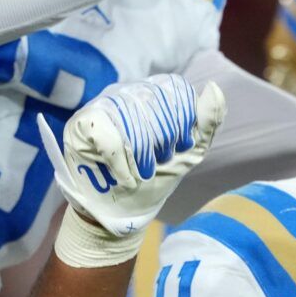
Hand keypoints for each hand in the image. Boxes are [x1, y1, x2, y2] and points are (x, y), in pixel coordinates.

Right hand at [37, 75, 226, 264]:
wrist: (124, 209)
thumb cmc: (156, 176)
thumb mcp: (190, 151)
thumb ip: (208, 121)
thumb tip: (214, 87)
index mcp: (155, 91)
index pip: (176, 91)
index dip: (181, 125)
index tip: (176, 150)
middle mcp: (128, 90)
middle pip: (155, 105)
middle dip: (161, 145)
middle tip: (154, 167)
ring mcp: (103, 104)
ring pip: (132, 120)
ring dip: (140, 158)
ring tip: (138, 174)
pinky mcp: (82, 123)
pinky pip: (109, 137)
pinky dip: (120, 165)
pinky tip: (124, 179)